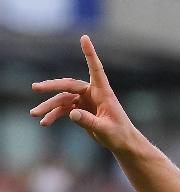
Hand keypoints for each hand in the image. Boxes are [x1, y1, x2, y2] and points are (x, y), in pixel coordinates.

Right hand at [30, 35, 136, 152]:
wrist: (121, 143)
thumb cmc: (119, 134)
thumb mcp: (104, 129)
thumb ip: (89, 121)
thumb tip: (72, 113)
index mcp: (103, 92)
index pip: (96, 69)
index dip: (90, 54)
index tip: (85, 38)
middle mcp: (92, 93)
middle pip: (69, 85)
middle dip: (51, 87)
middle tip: (35, 88)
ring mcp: (85, 101)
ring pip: (63, 99)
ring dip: (48, 106)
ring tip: (34, 114)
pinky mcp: (81, 110)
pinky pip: (64, 109)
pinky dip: (54, 115)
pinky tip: (44, 122)